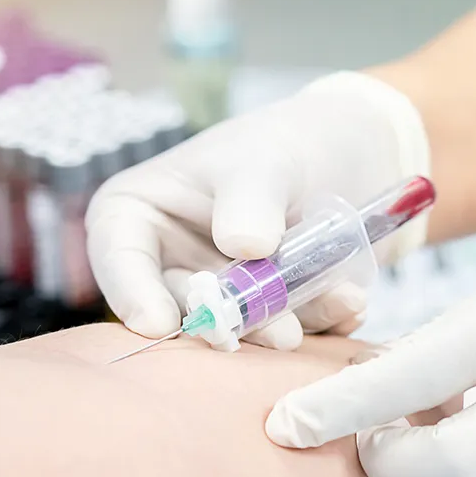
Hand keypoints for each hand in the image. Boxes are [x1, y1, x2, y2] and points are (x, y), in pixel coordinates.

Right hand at [86, 71, 429, 348]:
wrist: (357, 153)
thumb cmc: (290, 143)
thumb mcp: (265, 158)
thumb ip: (250, 199)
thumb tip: (244, 247)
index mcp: (141, 214)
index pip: (118, 255)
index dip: (131, 293)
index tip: (158, 324)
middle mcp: (172, 262)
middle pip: (181, 306)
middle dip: (230, 321)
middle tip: (279, 333)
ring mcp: (220, 294)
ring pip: (238, 327)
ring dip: (284, 325)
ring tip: (338, 300)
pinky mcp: (267, 316)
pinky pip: (287, 331)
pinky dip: (322, 321)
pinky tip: (353, 299)